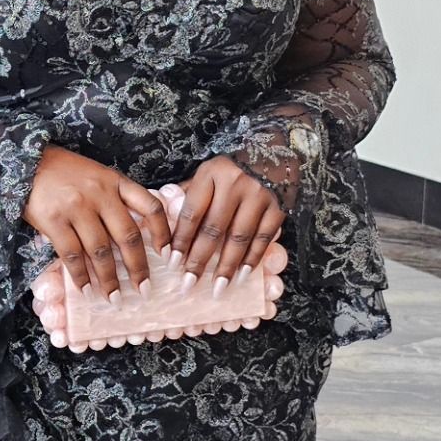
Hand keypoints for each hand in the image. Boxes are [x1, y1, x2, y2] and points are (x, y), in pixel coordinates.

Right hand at [22, 146, 171, 301]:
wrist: (25, 160)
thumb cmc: (63, 171)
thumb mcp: (96, 176)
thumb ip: (114, 198)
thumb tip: (132, 237)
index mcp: (114, 181)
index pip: (150, 206)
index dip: (162, 233)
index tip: (167, 254)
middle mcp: (99, 193)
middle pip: (128, 236)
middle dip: (138, 267)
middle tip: (143, 289)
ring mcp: (76, 207)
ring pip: (101, 250)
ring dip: (109, 278)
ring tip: (114, 297)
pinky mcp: (53, 219)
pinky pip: (72, 255)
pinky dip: (81, 276)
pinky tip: (86, 289)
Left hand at [169, 155, 284, 290]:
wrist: (272, 152)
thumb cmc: (229, 170)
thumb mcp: (205, 174)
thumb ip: (187, 196)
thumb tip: (163, 222)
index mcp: (211, 173)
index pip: (192, 213)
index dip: (181, 240)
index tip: (172, 263)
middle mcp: (235, 183)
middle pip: (214, 229)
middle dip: (200, 260)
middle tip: (189, 284)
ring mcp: (258, 195)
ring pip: (239, 238)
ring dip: (226, 267)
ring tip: (217, 288)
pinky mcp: (277, 208)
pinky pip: (262, 240)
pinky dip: (252, 260)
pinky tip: (241, 276)